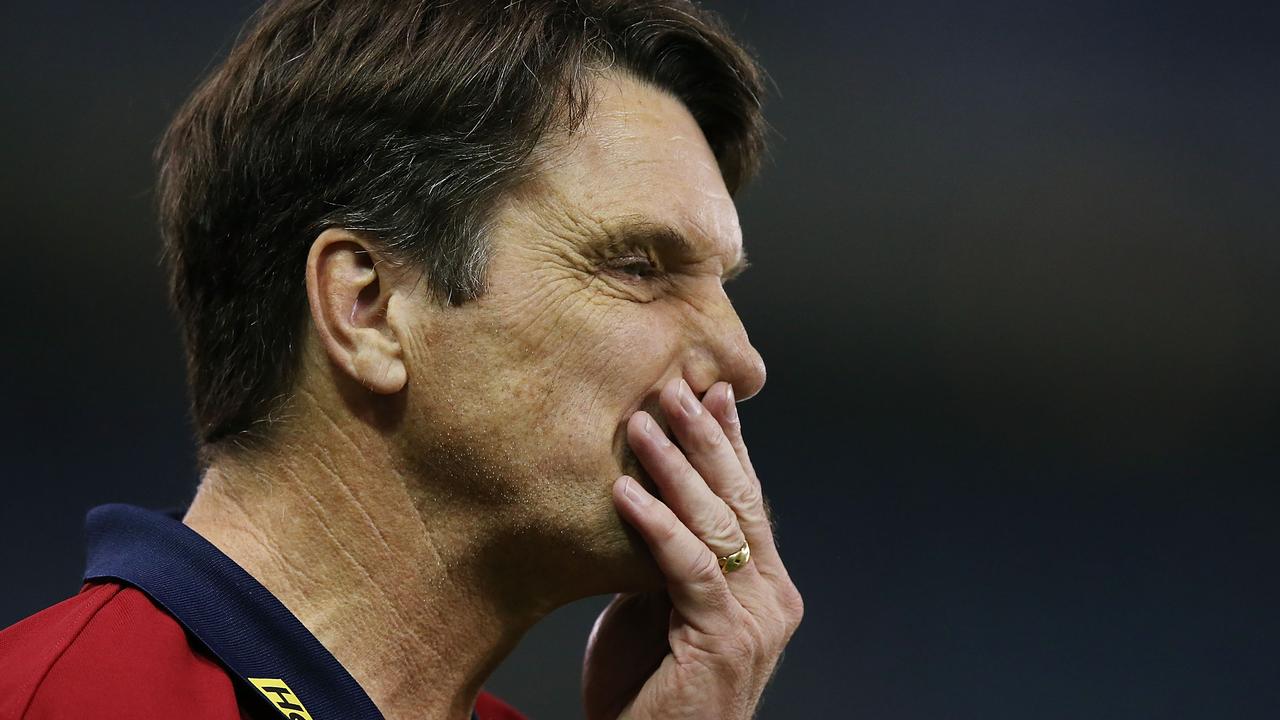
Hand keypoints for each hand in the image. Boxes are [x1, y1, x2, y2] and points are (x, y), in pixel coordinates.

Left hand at [582, 378, 803, 719]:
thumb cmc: (648, 694)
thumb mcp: (659, 610)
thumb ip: (668, 560)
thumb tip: (645, 495)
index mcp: (766, 586)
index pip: (748, 500)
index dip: (731, 444)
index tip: (711, 393)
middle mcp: (773, 598)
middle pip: (741, 500)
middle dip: (708, 439)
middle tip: (676, 387)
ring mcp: (755, 623)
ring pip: (719, 526)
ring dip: (676, 469)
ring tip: (642, 423)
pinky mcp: (722, 643)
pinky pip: (690, 569)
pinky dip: (656, 527)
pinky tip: (625, 494)